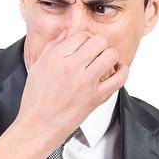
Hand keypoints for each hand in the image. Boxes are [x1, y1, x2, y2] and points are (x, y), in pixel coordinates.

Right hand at [16, 29, 128, 151]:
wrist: (37, 127)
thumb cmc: (36, 100)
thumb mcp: (38, 67)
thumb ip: (52, 46)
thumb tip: (66, 31)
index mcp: (56, 57)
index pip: (81, 35)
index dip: (84, 40)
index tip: (83, 49)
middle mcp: (72, 67)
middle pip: (98, 41)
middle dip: (98, 46)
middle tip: (94, 55)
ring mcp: (85, 82)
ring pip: (110, 55)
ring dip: (110, 57)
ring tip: (104, 63)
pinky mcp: (95, 97)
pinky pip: (119, 78)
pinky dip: (123, 71)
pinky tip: (118, 70)